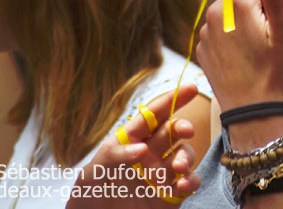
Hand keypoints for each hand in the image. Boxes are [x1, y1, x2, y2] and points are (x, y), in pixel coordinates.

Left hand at [67, 85, 200, 207]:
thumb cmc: (90, 193)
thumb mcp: (93, 171)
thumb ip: (116, 155)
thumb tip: (142, 149)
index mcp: (132, 140)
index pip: (153, 115)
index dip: (173, 99)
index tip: (191, 88)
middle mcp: (151, 153)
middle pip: (173, 131)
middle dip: (182, 126)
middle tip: (185, 130)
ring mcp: (162, 173)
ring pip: (185, 154)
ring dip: (186, 156)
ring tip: (178, 167)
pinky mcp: (171, 194)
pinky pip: (189, 182)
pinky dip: (191, 180)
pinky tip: (183, 185)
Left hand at [195, 0, 282, 110]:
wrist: (250, 110)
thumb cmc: (272, 72)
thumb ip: (276, 3)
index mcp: (237, 4)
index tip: (273, 4)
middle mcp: (215, 12)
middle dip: (254, 1)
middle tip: (268, 29)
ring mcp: (205, 30)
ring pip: (226, 9)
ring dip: (241, 18)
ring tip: (255, 44)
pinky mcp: (201, 46)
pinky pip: (217, 28)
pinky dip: (229, 34)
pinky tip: (242, 55)